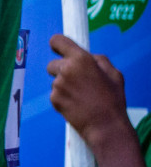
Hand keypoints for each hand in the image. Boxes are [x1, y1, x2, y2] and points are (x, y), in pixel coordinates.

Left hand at [48, 35, 133, 153]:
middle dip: (62, 70)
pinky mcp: (53, 99)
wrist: (105, 125)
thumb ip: (98, 60)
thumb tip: (87, 56)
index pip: (57, 41)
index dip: (57, 44)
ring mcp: (57, 85)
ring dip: (64, 85)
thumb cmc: (112, 99)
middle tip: (78, 81)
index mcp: (81, 59)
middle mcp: (66, 70)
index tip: (58, 48)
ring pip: (55, 80)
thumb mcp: (114, 73)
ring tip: (82, 96)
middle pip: (53, 64)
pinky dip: (63, 98)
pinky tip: (76, 104)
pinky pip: (55, 94)